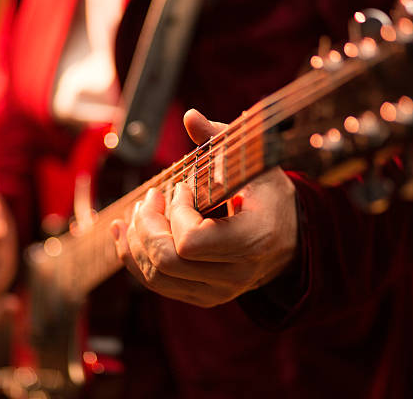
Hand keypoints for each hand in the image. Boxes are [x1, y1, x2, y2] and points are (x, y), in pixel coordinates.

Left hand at [111, 110, 297, 307]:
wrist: (287, 238)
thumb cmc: (268, 194)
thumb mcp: (253, 162)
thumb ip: (221, 139)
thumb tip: (190, 116)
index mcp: (253, 240)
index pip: (191, 241)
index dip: (176, 212)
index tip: (183, 187)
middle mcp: (236, 275)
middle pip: (166, 261)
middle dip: (146, 224)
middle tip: (151, 195)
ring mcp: (218, 291)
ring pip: (155, 275)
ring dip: (136, 239)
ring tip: (138, 210)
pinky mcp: (203, 296)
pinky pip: (156, 283)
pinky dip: (133, 256)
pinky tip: (125, 231)